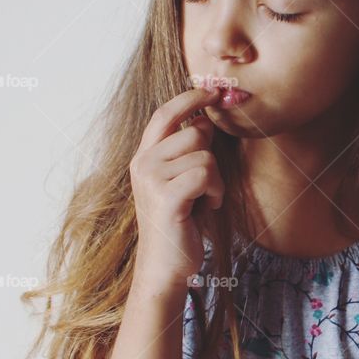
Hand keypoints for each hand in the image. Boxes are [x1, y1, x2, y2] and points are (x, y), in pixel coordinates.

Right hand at [129, 85, 224, 291]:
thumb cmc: (180, 224)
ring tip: (202, 201)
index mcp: (144, 157)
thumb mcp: (182, 181)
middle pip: (195, 133)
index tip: (213, 90)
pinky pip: (206, 175)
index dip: (190, 98)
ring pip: (205, 156)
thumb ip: (188, 151)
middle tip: (203, 187)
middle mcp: (143, 164)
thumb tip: (205, 120)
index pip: (165, 113)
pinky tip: (205, 208)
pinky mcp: (166, 198)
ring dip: (215, 181)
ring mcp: (151, 180)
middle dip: (211, 157)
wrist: (166, 268)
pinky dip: (215, 193)